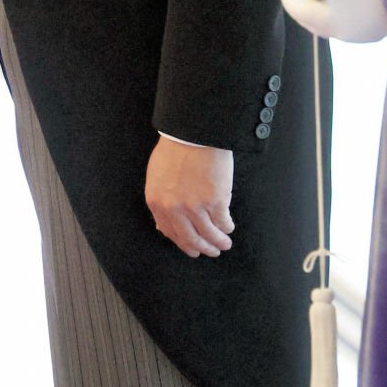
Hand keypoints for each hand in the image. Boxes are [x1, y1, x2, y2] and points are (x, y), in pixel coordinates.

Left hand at [145, 138, 234, 257]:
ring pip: (209, 235)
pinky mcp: (216, 201)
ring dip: (218, 242)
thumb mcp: (157, 177)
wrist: (193, 134)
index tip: (193, 250)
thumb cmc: (175, 149)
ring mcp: (196, 207)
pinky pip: (223, 222)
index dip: (184, 245)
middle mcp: (175, 209)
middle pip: (191, 239)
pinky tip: (229, 227)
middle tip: (211, 252)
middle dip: (203, 249)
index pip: (171, 233)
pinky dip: (227, 227)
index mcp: (157, 203)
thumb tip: (163, 226)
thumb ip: (160, 201)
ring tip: (225, 244)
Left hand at [277, 0, 386, 42]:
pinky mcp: (379, 28)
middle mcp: (343, 34)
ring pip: (333, 20)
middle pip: (314, 19)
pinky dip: (342, 7)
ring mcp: (363, 34)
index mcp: (326, 22)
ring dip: (323, 5)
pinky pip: (352, 18)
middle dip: (304, 2)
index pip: (297, 9)